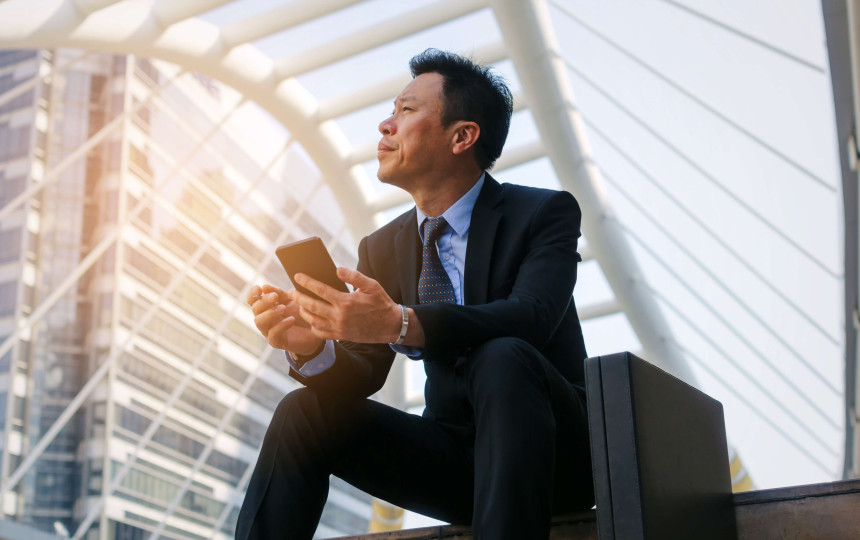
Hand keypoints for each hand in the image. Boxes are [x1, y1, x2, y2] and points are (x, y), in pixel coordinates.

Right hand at [247, 284, 323, 355]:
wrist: (316, 329)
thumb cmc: (301, 313)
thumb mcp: (291, 299)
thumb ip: (279, 293)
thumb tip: (264, 287)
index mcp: (266, 307)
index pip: (252, 301)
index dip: (252, 294)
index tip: (259, 288)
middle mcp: (265, 319)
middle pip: (255, 309)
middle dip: (264, 301)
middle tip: (275, 296)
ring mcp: (269, 331)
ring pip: (259, 322)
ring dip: (270, 313)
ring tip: (283, 308)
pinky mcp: (277, 342)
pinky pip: (273, 334)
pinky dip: (281, 325)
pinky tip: (292, 319)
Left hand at [287, 268, 402, 343]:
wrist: (391, 326)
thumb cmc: (381, 303)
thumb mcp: (372, 286)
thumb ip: (355, 276)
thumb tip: (338, 269)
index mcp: (346, 302)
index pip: (320, 290)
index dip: (307, 282)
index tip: (297, 276)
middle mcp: (340, 316)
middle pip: (312, 306)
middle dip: (299, 297)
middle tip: (290, 292)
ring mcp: (339, 328)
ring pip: (314, 321)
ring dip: (303, 312)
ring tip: (299, 304)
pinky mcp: (341, 336)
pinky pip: (321, 333)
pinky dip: (313, 326)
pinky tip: (311, 319)